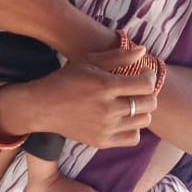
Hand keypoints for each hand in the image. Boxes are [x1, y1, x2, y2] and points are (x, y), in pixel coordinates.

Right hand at [0, 61, 157, 148]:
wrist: (42, 107)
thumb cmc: (66, 80)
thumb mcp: (90, 62)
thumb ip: (118, 56)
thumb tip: (143, 50)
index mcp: (105, 86)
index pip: (146, 84)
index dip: (149, 77)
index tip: (144, 74)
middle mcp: (108, 109)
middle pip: (149, 104)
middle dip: (148, 93)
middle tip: (138, 89)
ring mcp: (105, 128)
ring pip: (144, 120)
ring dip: (141, 110)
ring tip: (130, 103)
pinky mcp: (102, 141)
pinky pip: (133, 137)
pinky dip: (133, 128)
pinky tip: (124, 119)